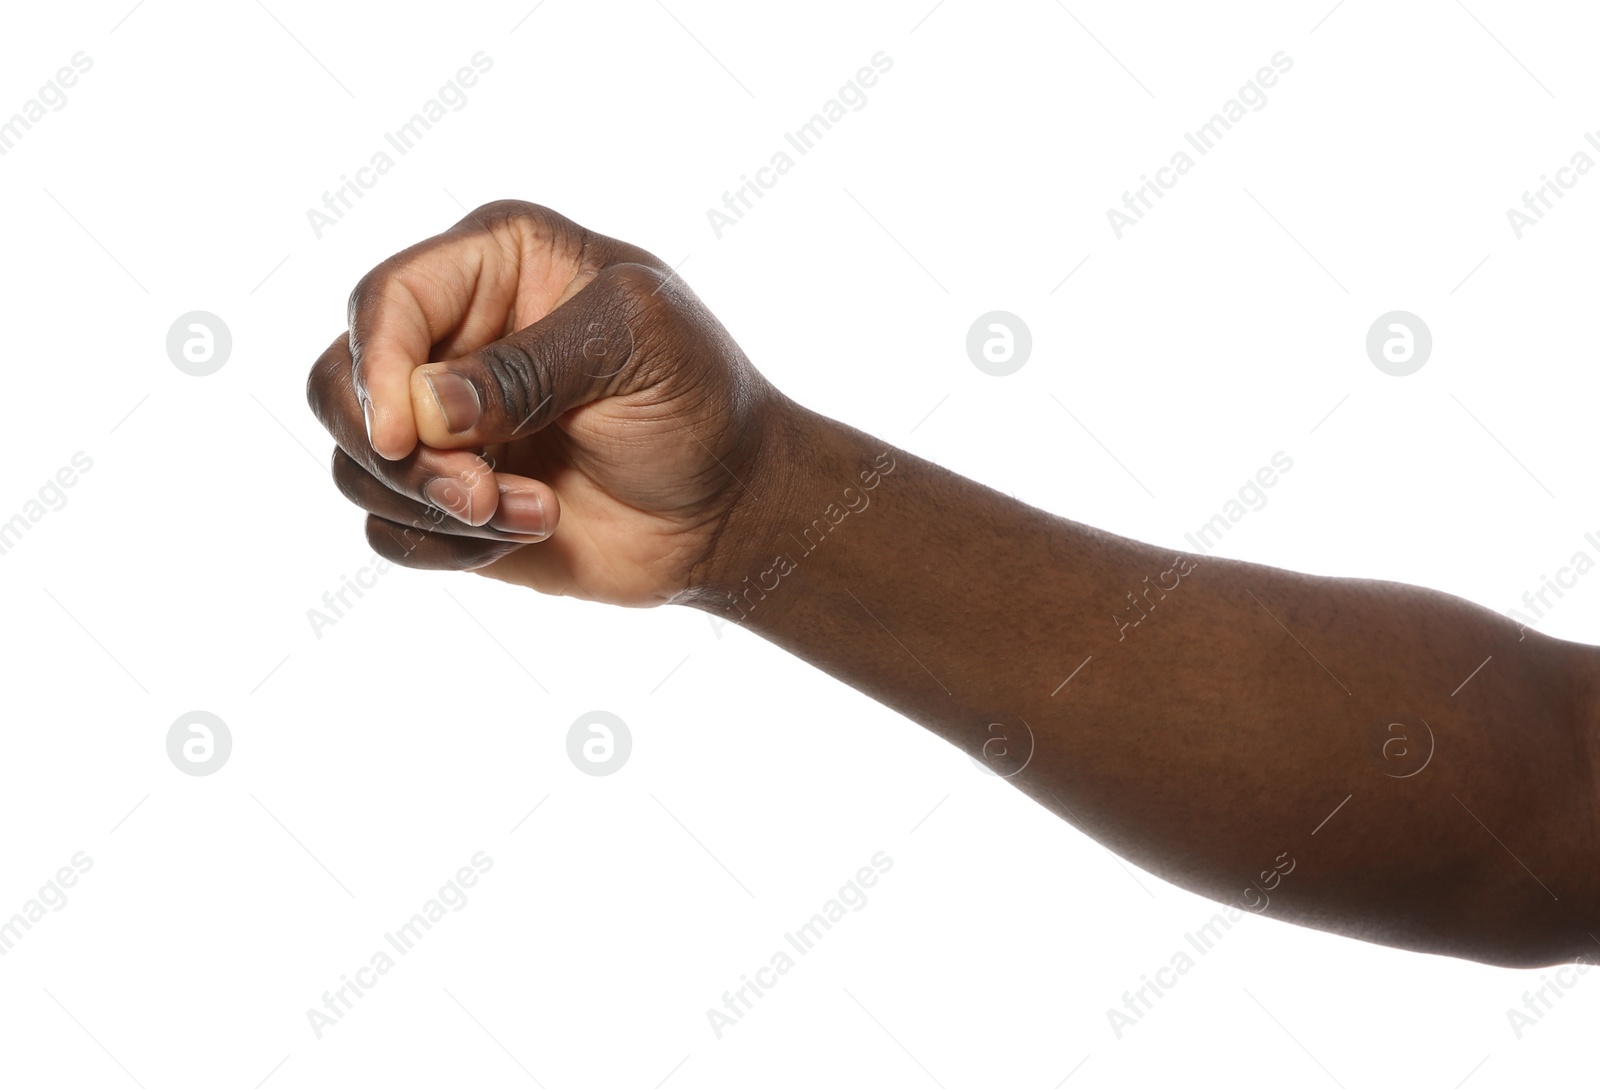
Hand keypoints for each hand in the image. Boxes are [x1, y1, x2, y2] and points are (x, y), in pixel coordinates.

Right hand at [306, 200, 784, 605]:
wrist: (730, 506)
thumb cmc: (698, 403)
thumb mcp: (637, 347)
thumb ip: (529, 368)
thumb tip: (422, 409)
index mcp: (495, 263)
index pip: (385, 299)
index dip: (376, 366)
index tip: (404, 437)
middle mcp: (451, 335)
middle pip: (338, 382)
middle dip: (395, 453)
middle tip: (476, 493)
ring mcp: (441, 423)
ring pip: (355, 464)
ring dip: (437, 507)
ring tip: (535, 511)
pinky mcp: (445, 498)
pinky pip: (387, 529)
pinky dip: (445, 546)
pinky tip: (529, 530)